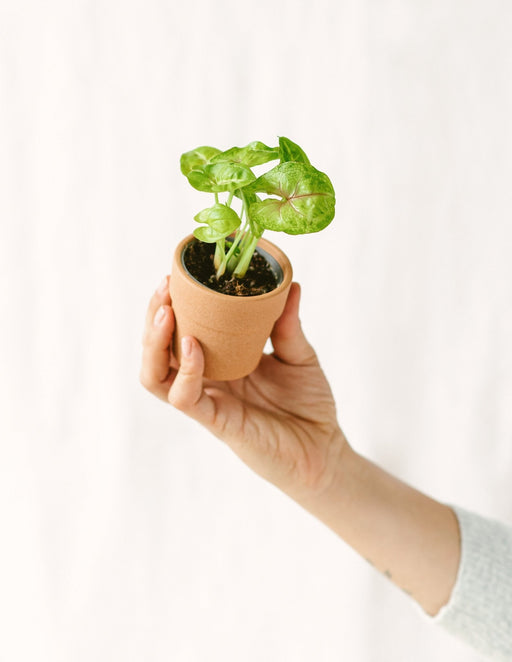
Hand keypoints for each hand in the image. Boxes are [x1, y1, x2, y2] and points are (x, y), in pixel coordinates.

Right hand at [140, 277, 345, 498]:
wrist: (324, 449)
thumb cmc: (309, 404)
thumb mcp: (300, 355)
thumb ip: (288, 325)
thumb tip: (291, 285)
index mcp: (220, 360)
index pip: (180, 331)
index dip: (171, 306)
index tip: (176, 275)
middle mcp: (206, 379)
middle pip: (158, 350)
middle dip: (153, 318)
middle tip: (164, 288)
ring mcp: (208, 401)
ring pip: (156, 375)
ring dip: (155, 344)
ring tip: (166, 313)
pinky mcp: (216, 422)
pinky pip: (185, 398)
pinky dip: (185, 371)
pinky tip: (192, 346)